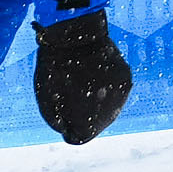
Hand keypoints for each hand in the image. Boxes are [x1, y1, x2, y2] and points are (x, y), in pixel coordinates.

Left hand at [34, 6, 133, 142]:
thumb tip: (71, 127)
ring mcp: (122, 95)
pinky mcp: (126, 77)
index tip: (60, 105)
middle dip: (82, 111)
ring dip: (95, 98)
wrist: (74, 34)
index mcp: (91, 124)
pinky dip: (104, 83)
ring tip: (81, 77)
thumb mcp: (46, 102)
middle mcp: (112, 114)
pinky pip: (114, 89)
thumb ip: (58, 123)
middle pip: (95, 123)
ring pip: (106, 106)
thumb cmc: (56, 70)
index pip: (77, 136)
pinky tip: (92, 70)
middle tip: (69, 89)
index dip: (66, 123)